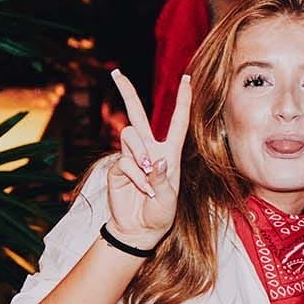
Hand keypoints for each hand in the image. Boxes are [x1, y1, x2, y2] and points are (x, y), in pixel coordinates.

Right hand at [104, 71, 190, 249]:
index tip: (186, 79)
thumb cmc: (159, 214)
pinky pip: (124, 161)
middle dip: (127, 93)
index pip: (177, 122)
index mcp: (169, 153)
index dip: (183, 101)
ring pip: (130, 135)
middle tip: (116, 74)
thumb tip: (156, 161)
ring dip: (139, 154)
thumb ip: (162, 180)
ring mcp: (132, 157)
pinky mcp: (117, 166)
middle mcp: (149, 150)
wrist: (139, 230)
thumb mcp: (168, 199)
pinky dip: (134, 175)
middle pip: (137, 115)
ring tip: (146, 179)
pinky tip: (140, 189)